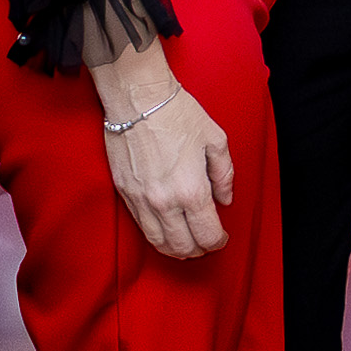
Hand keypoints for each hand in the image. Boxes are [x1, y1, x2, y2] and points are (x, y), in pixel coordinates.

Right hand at [98, 44, 233, 259]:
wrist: (138, 100)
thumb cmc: (176, 114)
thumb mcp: (215, 140)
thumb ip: (224, 175)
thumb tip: (225, 199)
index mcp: (191, 191)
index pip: (207, 235)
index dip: (219, 241)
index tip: (222, 236)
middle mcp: (165, 202)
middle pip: (184, 247)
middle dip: (199, 249)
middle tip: (206, 241)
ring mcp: (142, 201)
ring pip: (160, 243)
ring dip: (177, 249)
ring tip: (187, 242)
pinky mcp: (125, 194)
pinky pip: (142, 227)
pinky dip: (157, 235)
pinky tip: (167, 229)